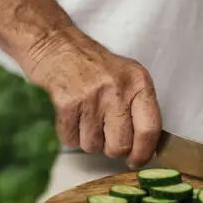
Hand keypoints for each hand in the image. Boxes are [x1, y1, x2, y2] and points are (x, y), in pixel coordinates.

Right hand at [23, 32, 161, 167]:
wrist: (53, 43)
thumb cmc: (89, 63)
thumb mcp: (124, 75)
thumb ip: (136, 106)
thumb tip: (143, 146)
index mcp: (138, 82)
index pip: (150, 128)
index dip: (143, 152)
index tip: (135, 159)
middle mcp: (117, 89)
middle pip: (120, 145)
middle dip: (110, 148)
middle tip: (103, 133)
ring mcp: (91, 97)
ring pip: (93, 146)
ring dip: (86, 139)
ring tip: (83, 115)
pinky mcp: (66, 104)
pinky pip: (70, 140)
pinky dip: (68, 134)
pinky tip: (69, 114)